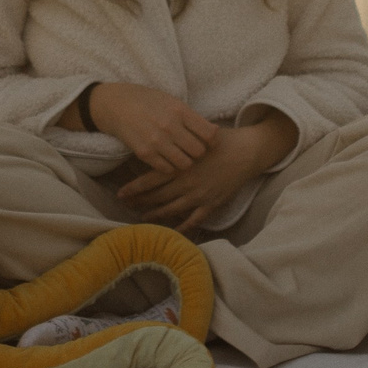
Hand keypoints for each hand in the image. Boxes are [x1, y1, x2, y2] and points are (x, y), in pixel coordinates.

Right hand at [82, 82, 216, 171]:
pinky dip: (170, 167)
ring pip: (185, 164)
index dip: (212, 141)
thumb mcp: (172, 101)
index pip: (209, 134)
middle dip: (199, 153)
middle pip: (199, 151)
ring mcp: (156, 141)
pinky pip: (167, 169)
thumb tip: (215, 132)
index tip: (208, 142)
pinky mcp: (144, 153)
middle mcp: (170, 126)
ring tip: (181, 156)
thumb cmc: (148, 101)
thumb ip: (191, 117)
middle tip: (193, 150)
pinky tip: (167, 159)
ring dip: (185, 162)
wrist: (116, 105)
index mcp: (180, 110)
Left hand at [117, 117, 292, 231]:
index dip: (134, 189)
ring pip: (171, 210)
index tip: (120, 194)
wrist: (247, 152)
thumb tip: (154, 141)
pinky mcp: (212, 204)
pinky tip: (171, 231)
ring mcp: (199, 196)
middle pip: (157, 197)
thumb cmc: (220, 140)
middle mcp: (187, 183)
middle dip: (140, 203)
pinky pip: (193, 220)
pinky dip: (181, 227)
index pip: (150, 180)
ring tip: (142, 217)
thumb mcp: (194, 137)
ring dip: (155, 215)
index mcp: (181, 165)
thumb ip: (175, 143)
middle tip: (126, 206)